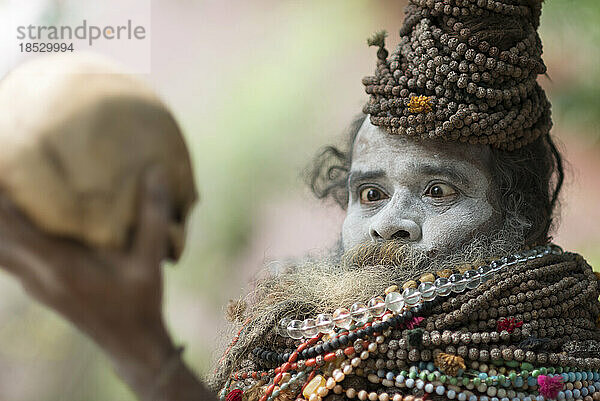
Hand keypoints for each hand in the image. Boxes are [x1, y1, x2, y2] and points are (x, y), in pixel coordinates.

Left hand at [0, 168, 213, 400]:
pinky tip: (20, 220)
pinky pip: (7, 257)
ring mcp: (33, 283)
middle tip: (5, 170)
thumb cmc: (140, 300)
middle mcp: (37, 274)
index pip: (10, 227)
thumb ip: (151, 216)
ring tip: (7, 193)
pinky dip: (6, 236)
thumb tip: (155, 171)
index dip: (0, 199)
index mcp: (59, 265)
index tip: (5, 166)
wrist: (130, 343)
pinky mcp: (38, 286)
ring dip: (0, 222)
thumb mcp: (149, 260)